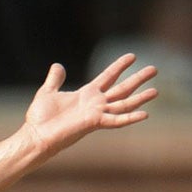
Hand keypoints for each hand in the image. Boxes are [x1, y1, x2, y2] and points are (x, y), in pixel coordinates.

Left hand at [22, 54, 158, 154]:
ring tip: (156, 90)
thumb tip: (58, 66)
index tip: (132, 55)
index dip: (119, 66)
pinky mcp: (94, 123)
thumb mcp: (47, 92)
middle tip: (154, 68)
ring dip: (140, 98)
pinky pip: (116, 120)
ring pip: (124, 104)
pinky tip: (145, 114)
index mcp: (86, 95)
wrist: (35, 136)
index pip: (108, 77)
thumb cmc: (39, 118)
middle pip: (122, 89)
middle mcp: (95, 104)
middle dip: (138, 79)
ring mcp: (96, 114)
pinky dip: (130, 118)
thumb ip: (55, 79)